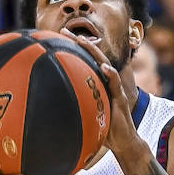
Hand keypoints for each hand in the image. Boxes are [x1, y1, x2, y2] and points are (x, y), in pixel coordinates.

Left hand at [64, 34, 139, 153]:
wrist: (124, 142)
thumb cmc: (104, 130)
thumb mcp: (88, 115)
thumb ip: (75, 108)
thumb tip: (49, 112)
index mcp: (98, 84)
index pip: (86, 61)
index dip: (73, 49)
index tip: (57, 38)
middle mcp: (106, 82)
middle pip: (93, 57)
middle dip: (80, 42)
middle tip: (64, 32)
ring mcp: (115, 88)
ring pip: (105, 64)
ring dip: (94, 51)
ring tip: (83, 41)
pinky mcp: (121, 98)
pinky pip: (115, 83)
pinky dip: (110, 73)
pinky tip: (103, 67)